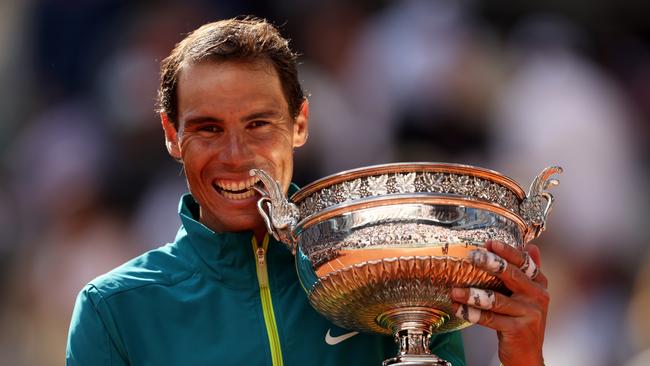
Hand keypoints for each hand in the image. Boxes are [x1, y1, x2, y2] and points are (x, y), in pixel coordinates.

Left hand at [451, 240, 547, 365]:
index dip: (507, 251)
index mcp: (539, 284)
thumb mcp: (529, 295)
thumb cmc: (522, 320)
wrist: (528, 355)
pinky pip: (490, 319)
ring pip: (496, 299)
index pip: (524, 262)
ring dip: (472, 294)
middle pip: (511, 275)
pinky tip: (458, 308)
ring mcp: (529, 314)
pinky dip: (471, 313)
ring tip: (455, 290)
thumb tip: (531, 246)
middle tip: (472, 257)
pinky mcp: (518, 330)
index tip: (489, 243)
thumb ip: (528, 272)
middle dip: (490, 264)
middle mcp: (537, 297)